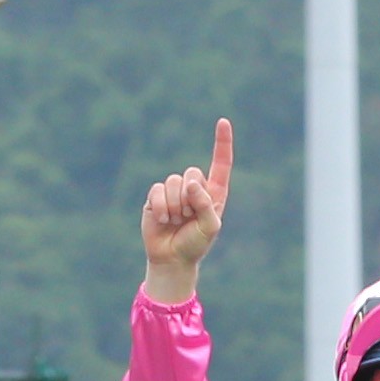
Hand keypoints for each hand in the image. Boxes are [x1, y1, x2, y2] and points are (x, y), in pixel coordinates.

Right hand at [143, 118, 233, 302]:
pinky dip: (161, 207)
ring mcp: (174, 191)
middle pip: (193, 173)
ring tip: (176, 221)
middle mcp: (195, 188)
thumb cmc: (196, 244)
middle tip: (188, 217)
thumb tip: (192, 182)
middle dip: (190, 197)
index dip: (222, 143)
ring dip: (175, 206)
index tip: (223, 121)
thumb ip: (206, 204)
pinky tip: (162, 220)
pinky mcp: (156, 196)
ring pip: (174, 182)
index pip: (221, 164)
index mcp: (214, 193)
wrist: (171, 258)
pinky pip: (158, 190)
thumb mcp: (210, 227)